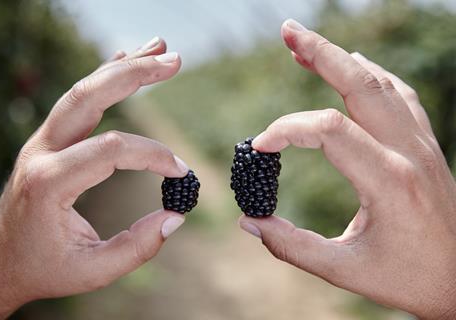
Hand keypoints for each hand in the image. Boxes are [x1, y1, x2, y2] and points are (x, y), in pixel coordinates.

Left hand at [0, 37, 187, 318]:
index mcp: (49, 183)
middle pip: (90, 96)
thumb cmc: (42, 267)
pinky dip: (104, 77)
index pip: (111, 150)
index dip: (153, 155)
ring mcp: (42, 142)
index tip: (180, 172)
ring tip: (161, 49)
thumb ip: (137, 247)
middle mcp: (41, 152)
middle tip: (175, 61)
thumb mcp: (91, 271)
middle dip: (135, 75)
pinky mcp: (48, 140)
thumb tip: (175, 216)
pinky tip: (126, 60)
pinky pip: (78, 100)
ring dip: (123, 67)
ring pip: (83, 90)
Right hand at [239, 19, 455, 318]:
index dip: (287, 130)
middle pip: (361, 84)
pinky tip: (355, 66)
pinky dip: (372, 74)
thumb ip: (291, 246)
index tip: (260, 148)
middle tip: (288, 31)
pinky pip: (399, 95)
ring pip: (381, 83)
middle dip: (321, 53)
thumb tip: (249, 222)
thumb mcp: (344, 270)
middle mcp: (408, 153)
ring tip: (306, 46)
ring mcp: (422, 145)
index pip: (328, 130)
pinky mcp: (425, 146)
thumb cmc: (408, 279)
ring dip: (343, 58)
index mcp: (388, 182)